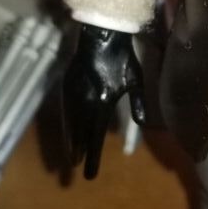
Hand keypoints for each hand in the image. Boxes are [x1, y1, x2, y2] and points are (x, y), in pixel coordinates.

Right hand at [62, 25, 144, 178]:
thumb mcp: (135, 80)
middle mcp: (85, 102)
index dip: (93, 157)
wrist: (101, 35)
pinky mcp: (66, 85)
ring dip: (70, 140)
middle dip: (79, 152)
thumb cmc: (123, 57)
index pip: (96, 137)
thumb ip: (138, 103)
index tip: (90, 173)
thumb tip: (142, 123)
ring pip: (70, 124)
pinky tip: (67, 131)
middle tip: (75, 167)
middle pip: (80, 134)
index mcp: (103, 103)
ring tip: (71, 155)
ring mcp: (73, 93)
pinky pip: (65, 110)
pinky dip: (66, 124)